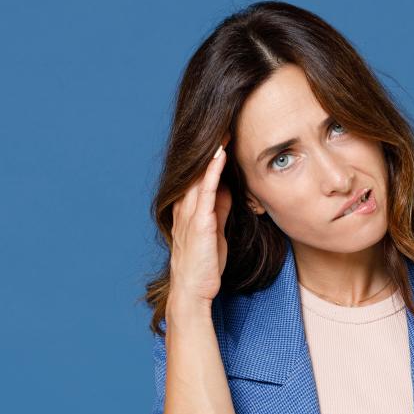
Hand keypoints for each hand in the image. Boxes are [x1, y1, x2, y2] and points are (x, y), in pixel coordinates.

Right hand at [168, 137, 233, 306]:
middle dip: (210, 146)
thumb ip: (220, 210)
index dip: (209, 155)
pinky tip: (220, 154)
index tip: (222, 134)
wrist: (194, 292)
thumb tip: (228, 189)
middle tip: (223, 121)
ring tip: (223, 129)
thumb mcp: (215, 232)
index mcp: (188, 210)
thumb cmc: (205, 267)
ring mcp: (190, 215)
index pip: (199, 176)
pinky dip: (212, 171)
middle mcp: (185, 208)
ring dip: (212, 152)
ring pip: (200, 175)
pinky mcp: (199, 223)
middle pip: (197, 170)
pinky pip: (206, 191)